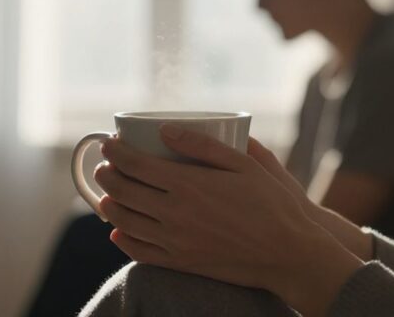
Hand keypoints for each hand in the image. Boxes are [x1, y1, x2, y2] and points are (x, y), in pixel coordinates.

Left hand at [96, 125, 362, 314]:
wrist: (289, 253)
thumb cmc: (271, 203)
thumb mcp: (244, 163)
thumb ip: (202, 145)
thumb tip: (164, 130)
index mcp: (189, 185)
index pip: (135, 165)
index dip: (115, 153)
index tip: (109, 144)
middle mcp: (175, 214)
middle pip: (124, 192)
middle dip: (106, 175)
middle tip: (104, 166)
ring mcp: (176, 242)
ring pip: (125, 223)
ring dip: (108, 205)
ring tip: (105, 195)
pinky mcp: (182, 263)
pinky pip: (140, 253)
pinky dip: (122, 240)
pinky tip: (118, 231)